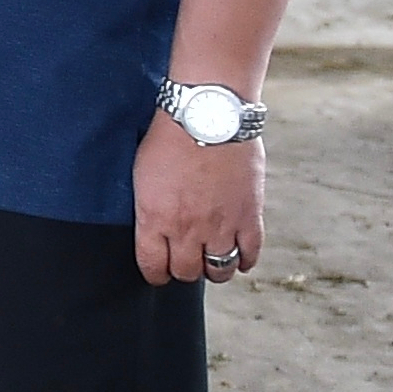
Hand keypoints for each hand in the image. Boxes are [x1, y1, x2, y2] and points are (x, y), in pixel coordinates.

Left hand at [135, 116, 267, 287]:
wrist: (208, 117)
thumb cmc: (170, 139)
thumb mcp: (142, 177)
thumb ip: (149, 208)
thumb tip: (153, 226)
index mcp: (154, 220)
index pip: (153, 266)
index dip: (156, 274)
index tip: (159, 272)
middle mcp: (187, 230)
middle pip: (186, 272)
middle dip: (185, 270)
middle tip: (188, 261)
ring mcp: (220, 225)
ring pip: (219, 270)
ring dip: (215, 270)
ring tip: (213, 261)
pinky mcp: (249, 216)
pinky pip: (250, 252)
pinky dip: (245, 260)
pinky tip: (240, 258)